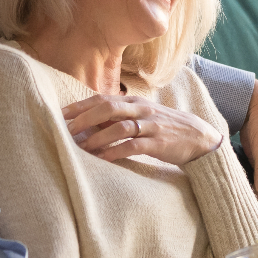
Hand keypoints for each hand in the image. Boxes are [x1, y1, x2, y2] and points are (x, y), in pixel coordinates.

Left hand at [63, 94, 224, 165]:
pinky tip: (103, 159)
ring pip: (119, 127)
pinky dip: (116, 152)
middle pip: (108, 108)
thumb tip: (88, 123)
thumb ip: (118, 117)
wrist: (198, 137)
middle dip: (84, 119)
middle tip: (66, 131)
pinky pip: (133, 146)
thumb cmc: (164, 127)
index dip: (80, 106)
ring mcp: (150, 126)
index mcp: (134, 102)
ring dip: (97, 137)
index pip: (102, 99)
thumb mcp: (141, 116)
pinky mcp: (158, 143)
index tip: (60, 114)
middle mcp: (140, 110)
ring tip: (80, 148)